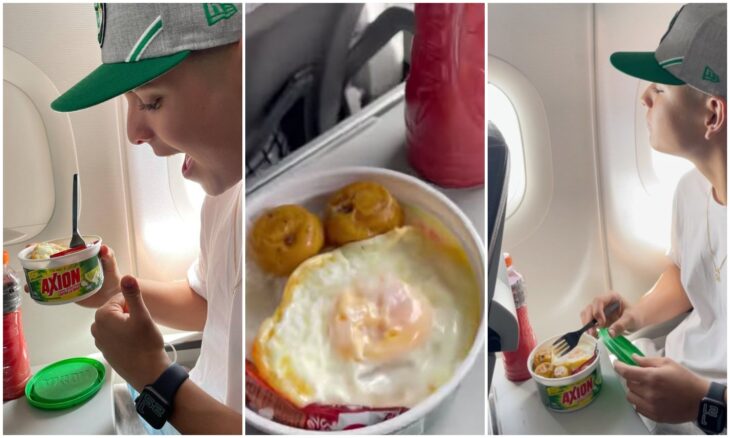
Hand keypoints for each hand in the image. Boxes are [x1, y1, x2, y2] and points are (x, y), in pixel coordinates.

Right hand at [23, 244, 121, 307]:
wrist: (113, 297)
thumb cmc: (113, 279)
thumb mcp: (111, 266)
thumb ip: (109, 257)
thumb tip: (104, 248)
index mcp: (79, 258)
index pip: (61, 250)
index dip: (46, 248)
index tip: (33, 247)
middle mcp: (71, 267)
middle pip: (50, 263)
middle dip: (36, 263)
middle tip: (27, 265)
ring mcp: (68, 279)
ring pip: (49, 276)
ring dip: (38, 279)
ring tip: (29, 284)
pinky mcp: (68, 291)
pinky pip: (53, 290)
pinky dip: (44, 291)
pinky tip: (36, 293)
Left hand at [90, 275, 169, 391]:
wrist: (148, 373)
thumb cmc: (146, 344)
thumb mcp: (142, 316)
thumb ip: (133, 294)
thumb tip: (126, 276)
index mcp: (103, 315)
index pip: (122, 299)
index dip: (135, 306)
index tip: (140, 319)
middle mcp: (95, 326)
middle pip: (117, 310)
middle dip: (130, 315)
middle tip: (140, 328)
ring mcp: (98, 339)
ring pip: (116, 322)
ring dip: (127, 325)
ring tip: (138, 337)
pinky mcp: (104, 350)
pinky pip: (114, 334)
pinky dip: (124, 336)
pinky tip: (133, 345)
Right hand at [580, 291, 639, 336]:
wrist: (637, 319)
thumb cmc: (636, 315)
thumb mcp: (631, 319)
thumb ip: (621, 325)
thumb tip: (610, 333)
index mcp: (611, 297)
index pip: (599, 300)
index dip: (597, 311)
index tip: (602, 323)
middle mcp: (602, 302)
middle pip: (590, 308)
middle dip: (589, 320)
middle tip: (593, 332)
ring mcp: (598, 310)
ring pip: (586, 314)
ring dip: (587, 325)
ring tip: (593, 334)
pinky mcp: (597, 318)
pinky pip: (588, 322)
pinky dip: (589, 328)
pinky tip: (595, 335)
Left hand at [614, 355, 708, 422]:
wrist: (701, 400)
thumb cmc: (685, 379)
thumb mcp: (668, 363)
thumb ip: (647, 361)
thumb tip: (632, 358)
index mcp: (651, 377)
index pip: (626, 372)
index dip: (618, 366)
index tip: (616, 363)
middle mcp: (648, 393)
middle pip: (628, 384)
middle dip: (632, 378)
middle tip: (642, 376)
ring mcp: (651, 406)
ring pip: (630, 396)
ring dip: (634, 390)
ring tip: (645, 387)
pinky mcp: (654, 415)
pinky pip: (637, 407)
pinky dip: (639, 401)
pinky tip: (649, 397)